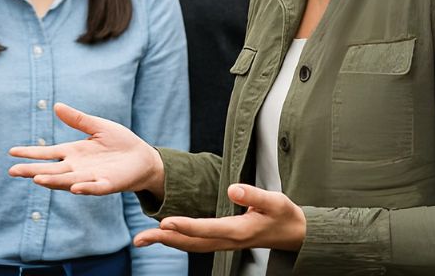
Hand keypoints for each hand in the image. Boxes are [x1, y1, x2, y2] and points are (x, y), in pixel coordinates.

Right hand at [7, 102, 163, 197]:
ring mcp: (90, 177)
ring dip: (52, 181)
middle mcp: (77, 167)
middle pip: (50, 170)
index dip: (30, 153)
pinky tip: (74, 188)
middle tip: (12, 171)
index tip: (11, 152)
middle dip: (31, 170)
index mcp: (73, 153)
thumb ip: (78, 119)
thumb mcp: (98, 126)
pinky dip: (85, 188)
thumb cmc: (120, 142)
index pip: (47, 154)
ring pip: (67, 181)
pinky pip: (94, 188)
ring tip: (36, 178)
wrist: (143, 158)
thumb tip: (57, 106)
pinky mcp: (107, 184)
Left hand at [133, 184, 305, 252]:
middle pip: (191, 243)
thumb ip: (254, 195)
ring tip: (142, 239)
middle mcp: (228, 240)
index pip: (207, 229)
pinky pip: (195, 244)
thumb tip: (232, 188)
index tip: (164, 221)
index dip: (185, 226)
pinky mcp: (222, 240)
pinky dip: (176, 240)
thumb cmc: (284, 215)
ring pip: (190, 246)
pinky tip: (162, 235)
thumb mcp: (275, 201)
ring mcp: (224, 243)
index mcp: (239, 230)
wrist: (294, 233)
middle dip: (164, 240)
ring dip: (166, 242)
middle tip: (140, 238)